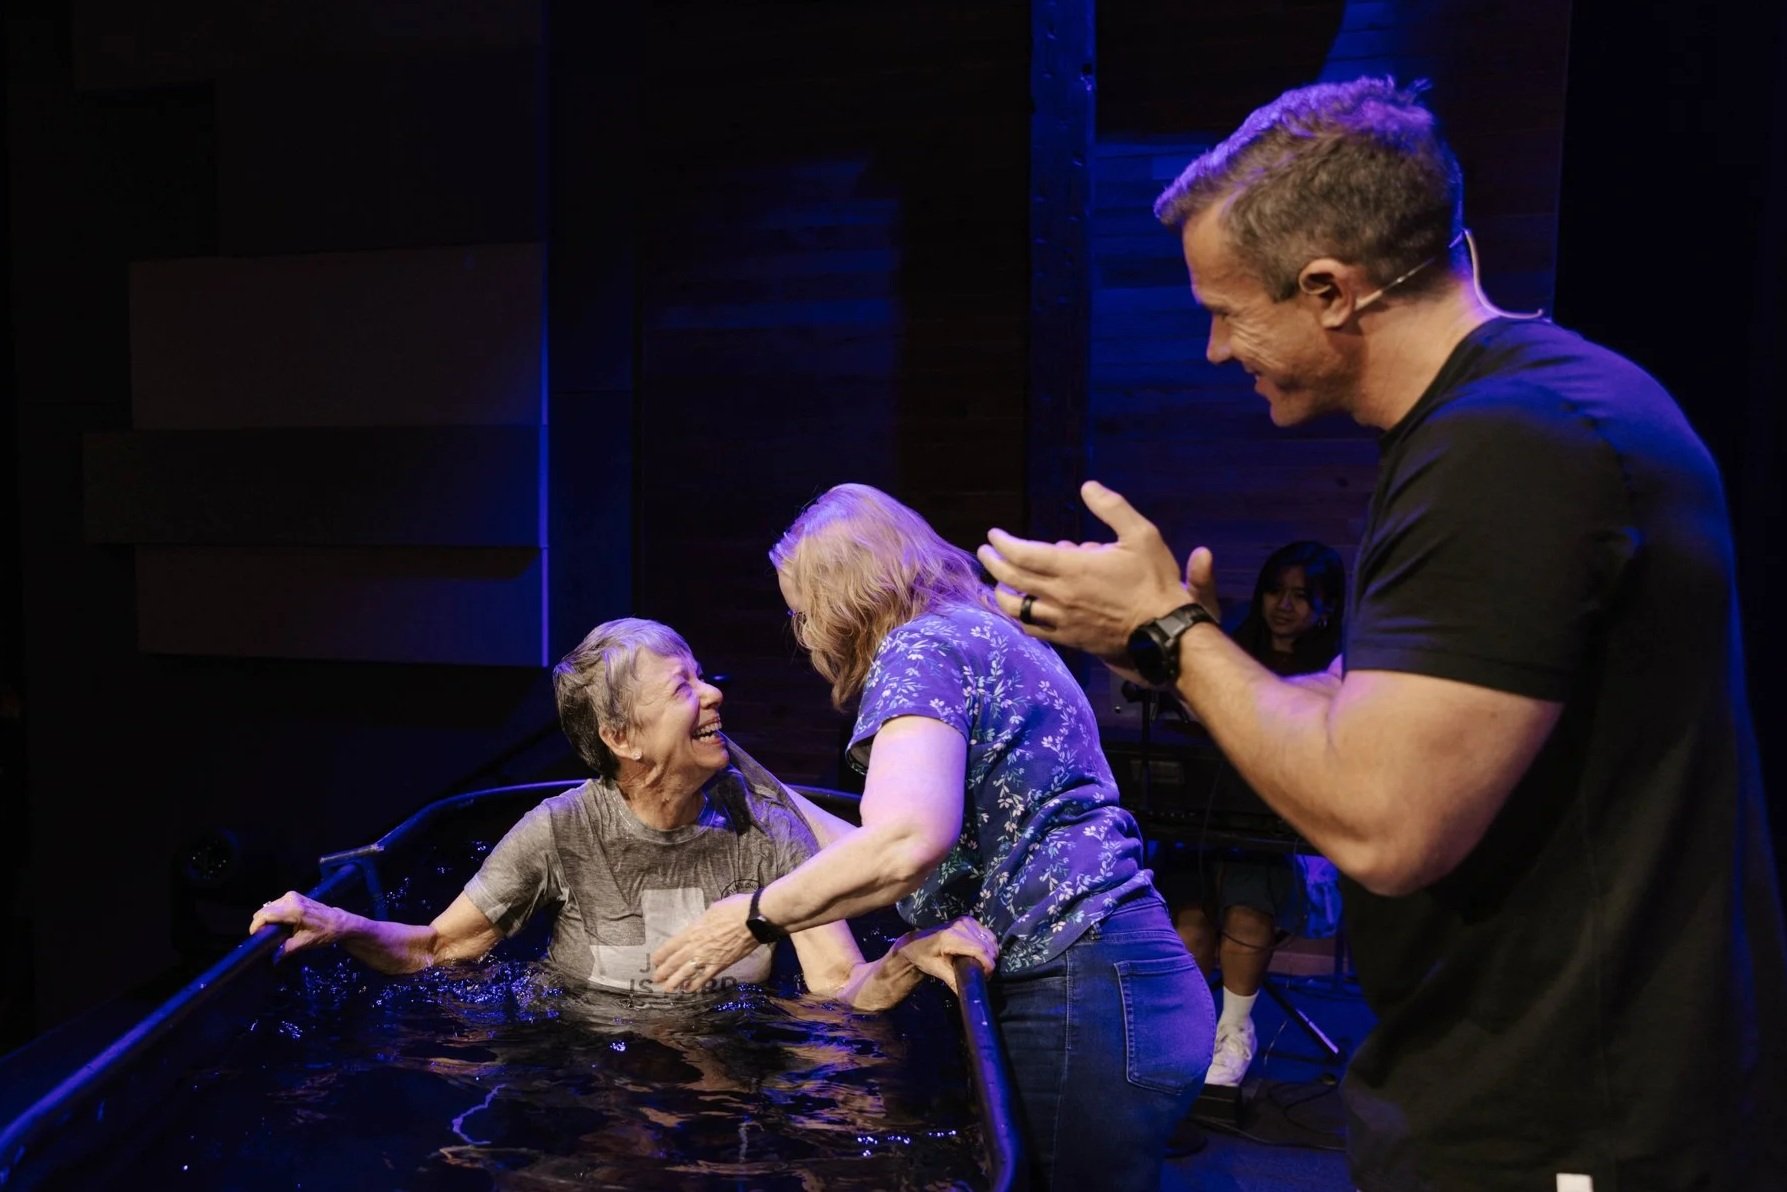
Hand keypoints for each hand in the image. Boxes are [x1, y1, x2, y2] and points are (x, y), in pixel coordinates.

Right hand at [249, 891, 349, 961]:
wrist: (340, 922)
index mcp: (294, 910)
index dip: (256, 926)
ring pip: (270, 908)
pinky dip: (275, 915)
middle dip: (262, 924)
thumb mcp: (305, 943)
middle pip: (265, 910)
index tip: (254, 937)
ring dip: (268, 919)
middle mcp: (291, 899)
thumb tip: (272, 959)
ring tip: (273, 933)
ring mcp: (292, 896)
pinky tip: (280, 925)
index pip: (266, 914)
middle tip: (265, 938)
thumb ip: (286, 950)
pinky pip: (277, 905)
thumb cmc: (324, 933)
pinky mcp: (294, 896)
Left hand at [650, 893, 758, 991]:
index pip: (670, 946)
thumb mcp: (712, 910)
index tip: (654, 961)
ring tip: (667, 989)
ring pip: (686, 973)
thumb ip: (703, 921)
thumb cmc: (734, 908)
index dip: (661, 955)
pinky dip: (696, 985)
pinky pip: (704, 978)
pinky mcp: (720, 965)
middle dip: (664, 971)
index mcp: (692, 931)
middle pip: (675, 962)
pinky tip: (689, 989)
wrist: (753, 920)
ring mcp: (708, 958)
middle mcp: (696, 946)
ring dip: (675, 982)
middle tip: (655, 979)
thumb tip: (701, 924)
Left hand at [894, 917, 999, 992]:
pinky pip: (986, 933)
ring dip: (991, 952)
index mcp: (951, 937)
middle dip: (990, 961)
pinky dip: (988, 944)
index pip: (980, 950)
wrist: (916, 943)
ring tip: (982, 964)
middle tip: (983, 973)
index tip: (986, 977)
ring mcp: (965, 921)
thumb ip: (953, 981)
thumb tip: (967, 994)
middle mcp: (960, 926)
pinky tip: (981, 953)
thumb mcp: (937, 970)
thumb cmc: (924, 957)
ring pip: (989, 938)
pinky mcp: (968, 920)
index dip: (988, 964)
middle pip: (987, 944)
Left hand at [979, 480, 1215, 658]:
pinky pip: (1034, 630)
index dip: (1003, 543)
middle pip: (1013, 579)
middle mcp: (1059, 595)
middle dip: (994, 563)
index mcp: (1072, 568)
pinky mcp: (1069, 639)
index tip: (994, 534)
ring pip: (1018, 609)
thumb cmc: (1153, 582)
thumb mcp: (1141, 535)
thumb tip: (1088, 487)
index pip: (1023, 554)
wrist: (1164, 632)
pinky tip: (1022, 612)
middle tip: (985, 552)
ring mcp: (1062, 620)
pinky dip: (1021, 619)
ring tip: (998, 584)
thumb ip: (1112, 508)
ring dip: (1002, 593)